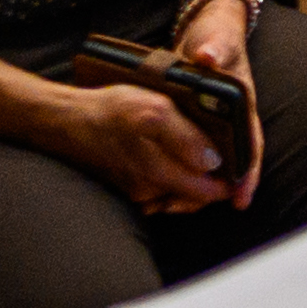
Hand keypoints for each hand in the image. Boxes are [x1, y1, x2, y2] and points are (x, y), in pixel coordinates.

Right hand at [42, 80, 239, 218]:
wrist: (69, 123)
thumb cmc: (112, 112)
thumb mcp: (155, 111)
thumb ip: (187, 139)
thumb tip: (213, 162)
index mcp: (160, 173)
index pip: (208, 192)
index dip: (228, 180)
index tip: (237, 163)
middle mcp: (150, 192)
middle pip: (196, 196)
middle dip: (213, 179)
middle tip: (221, 151)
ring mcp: (138, 194)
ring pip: (179, 194)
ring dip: (193, 178)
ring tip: (199, 150)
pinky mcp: (129, 189)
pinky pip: (161, 191)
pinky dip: (173, 178)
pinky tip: (173, 157)